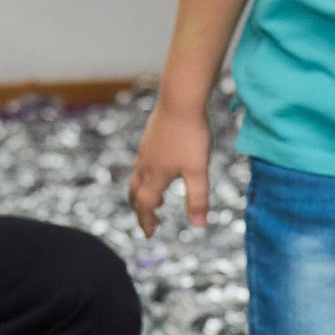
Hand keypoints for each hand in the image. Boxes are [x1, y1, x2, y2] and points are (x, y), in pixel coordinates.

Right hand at [129, 102, 213, 235]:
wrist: (180, 99)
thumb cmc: (191, 136)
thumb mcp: (198, 171)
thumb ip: (198, 199)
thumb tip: (199, 226)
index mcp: (156, 176)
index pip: (145, 206)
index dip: (146, 222)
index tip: (150, 235)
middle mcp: (146, 165)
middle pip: (135, 194)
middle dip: (141, 210)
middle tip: (151, 221)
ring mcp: (146, 150)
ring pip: (137, 178)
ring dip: (144, 193)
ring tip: (159, 199)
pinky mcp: (150, 138)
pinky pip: (142, 163)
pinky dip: (147, 176)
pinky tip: (162, 170)